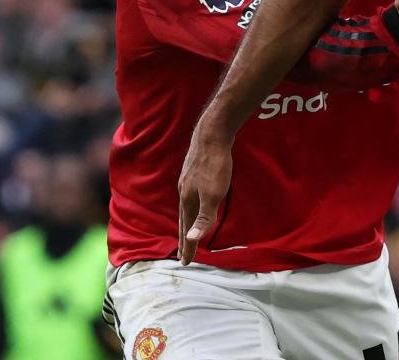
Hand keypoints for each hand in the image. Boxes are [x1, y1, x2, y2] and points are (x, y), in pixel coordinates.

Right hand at [177, 120, 232, 264]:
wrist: (213, 134)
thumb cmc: (215, 165)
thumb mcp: (213, 195)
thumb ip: (203, 218)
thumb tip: (192, 240)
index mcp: (187, 200)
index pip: (186, 230)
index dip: (187, 247)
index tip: (185, 264)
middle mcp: (184, 191)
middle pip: (184, 219)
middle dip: (184, 238)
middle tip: (184, 254)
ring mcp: (188, 179)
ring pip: (187, 206)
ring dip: (187, 221)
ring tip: (188, 230)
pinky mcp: (196, 169)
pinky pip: (192, 194)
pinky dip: (193, 205)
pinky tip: (197, 200)